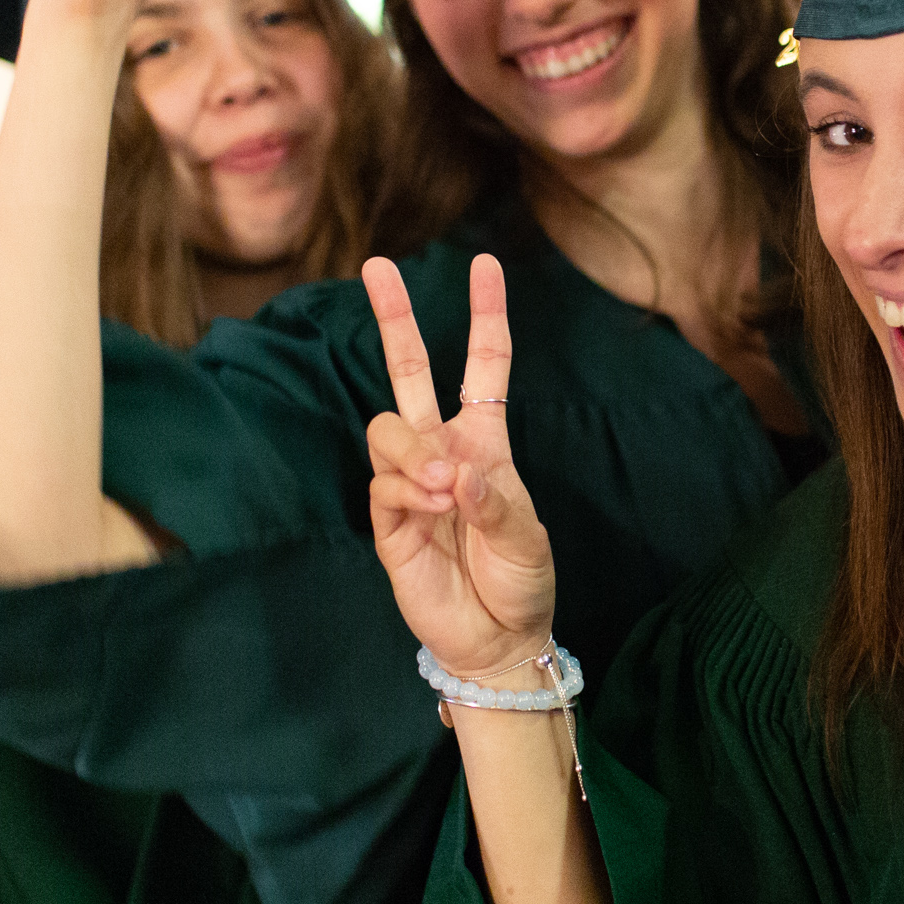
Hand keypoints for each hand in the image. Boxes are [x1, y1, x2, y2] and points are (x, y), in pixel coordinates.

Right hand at [364, 253, 555, 683]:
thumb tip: (455, 469)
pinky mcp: (387, 520)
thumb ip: (494, 499)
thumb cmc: (522, 580)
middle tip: (376, 266)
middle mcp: (442, 451)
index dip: (485, 315)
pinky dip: (406, 490)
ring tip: (441, 488)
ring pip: (386, 427)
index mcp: (484, 441)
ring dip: (412, 450)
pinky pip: (382, 483)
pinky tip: (430, 509)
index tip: (485, 264)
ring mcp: (410, 483)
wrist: (496, 638)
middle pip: (409, 371)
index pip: (484, 366)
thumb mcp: (527, 537)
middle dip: (394, 318)